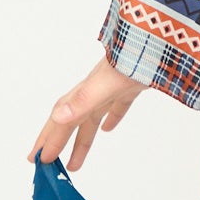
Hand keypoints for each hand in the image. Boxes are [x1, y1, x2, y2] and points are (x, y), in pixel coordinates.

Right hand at [27, 53, 148, 170]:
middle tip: (44, 162)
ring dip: (81, 140)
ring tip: (73, 163)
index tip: (40, 160)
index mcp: (87, 91)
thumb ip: (84, 100)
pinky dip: (110, 118)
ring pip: (90, 119)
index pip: (63, 121)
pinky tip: (108, 128)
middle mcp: (95, 90)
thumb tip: (59, 118)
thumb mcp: (108, 82)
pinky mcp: (130, 85)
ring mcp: (113, 87)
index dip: (51, 140)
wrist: (159, 36)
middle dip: (56, 141)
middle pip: (70, 121)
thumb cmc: (134, 57)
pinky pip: (116, 106)